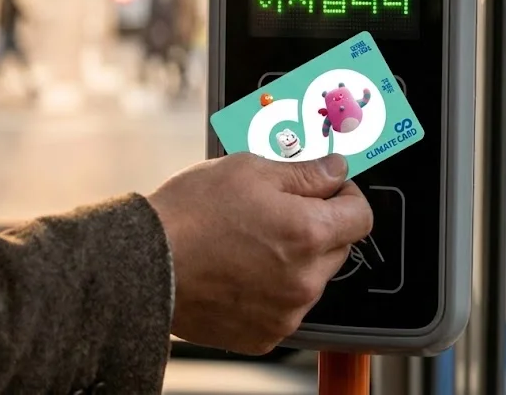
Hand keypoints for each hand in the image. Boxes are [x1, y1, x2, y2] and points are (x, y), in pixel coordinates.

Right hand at [146, 153, 372, 354]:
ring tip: (245, 242)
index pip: (361, 215)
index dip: (345, 196)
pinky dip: (269, 291)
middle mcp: (305, 279)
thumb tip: (336, 170)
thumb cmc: (189, 214)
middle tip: (272, 212)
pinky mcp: (264, 335)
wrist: (144, 263)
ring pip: (309, 279)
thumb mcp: (248, 169)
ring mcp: (285, 312)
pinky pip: (283, 308)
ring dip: (292, 261)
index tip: (328, 191)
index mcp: (308, 233)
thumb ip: (303, 171)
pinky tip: (237, 270)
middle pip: (337, 248)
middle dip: (316, 227)